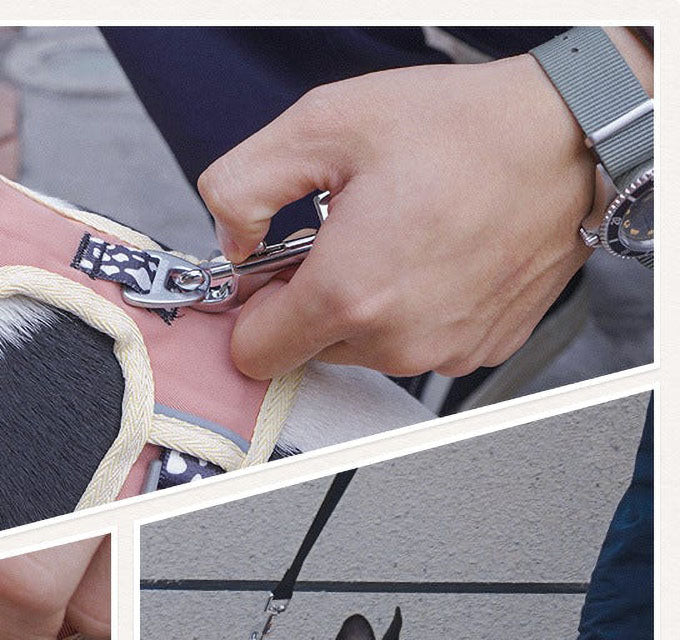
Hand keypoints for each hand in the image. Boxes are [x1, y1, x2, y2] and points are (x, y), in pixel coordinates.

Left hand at [199, 37, 648, 378]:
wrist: (569, 139)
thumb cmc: (463, 130)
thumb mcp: (324, 125)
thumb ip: (243, 187)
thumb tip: (229, 239)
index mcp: (349, 295)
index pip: (254, 355)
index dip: (250, 310)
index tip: (268, 274)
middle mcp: (396, 341)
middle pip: (306, 350)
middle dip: (307, 301)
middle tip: (340, 237)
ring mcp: (440, 353)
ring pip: (360, 351)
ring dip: (360, 306)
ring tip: (393, 240)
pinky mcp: (475, 350)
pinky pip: (413, 345)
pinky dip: (409, 311)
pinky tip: (430, 259)